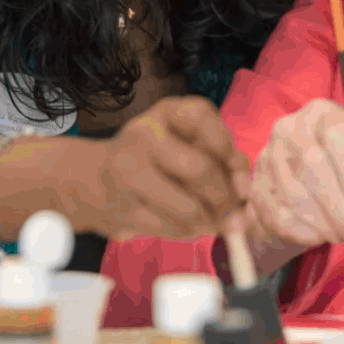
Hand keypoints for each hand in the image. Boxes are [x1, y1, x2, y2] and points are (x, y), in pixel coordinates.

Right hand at [95, 95, 254, 240]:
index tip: (237, 167)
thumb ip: (225, 155)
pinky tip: (190, 226)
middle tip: (234, 212)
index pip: (200, 116)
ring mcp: (126, 171)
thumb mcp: (193, 141)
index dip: (225, 144)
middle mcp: (143, 135)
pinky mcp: (119, 206)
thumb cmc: (164, 156)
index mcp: (168, 112)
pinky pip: (169, 227)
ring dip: (210, 221)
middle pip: (199, 169)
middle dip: (225, 197)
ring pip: (187, 206)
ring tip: (215, 222)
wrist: (99, 177)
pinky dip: (189, 232)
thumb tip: (243, 191)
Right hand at [243, 98, 343, 252]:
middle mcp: (291, 128)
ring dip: (324, 223)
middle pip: (313, 165)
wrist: (315, 188)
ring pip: (295, 195)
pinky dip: (305, 232)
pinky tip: (322, 235)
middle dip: (340, 206)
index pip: (339, 137)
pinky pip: (278, 214)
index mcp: (325, 114)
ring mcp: (268, 156)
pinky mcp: (257, 186)